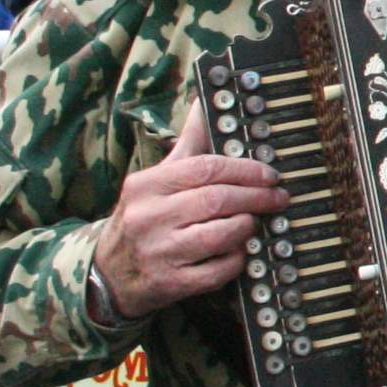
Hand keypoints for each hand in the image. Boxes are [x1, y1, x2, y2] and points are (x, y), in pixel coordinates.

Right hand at [96, 100, 285, 318]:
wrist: (109, 274)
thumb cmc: (143, 217)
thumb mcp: (157, 179)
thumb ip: (187, 143)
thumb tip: (205, 103)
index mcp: (146, 185)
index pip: (205, 168)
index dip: (245, 169)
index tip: (269, 174)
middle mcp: (149, 217)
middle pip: (217, 200)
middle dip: (256, 197)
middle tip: (278, 197)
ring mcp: (160, 252)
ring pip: (222, 235)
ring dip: (247, 226)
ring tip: (253, 221)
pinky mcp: (171, 284)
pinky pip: (220, 270)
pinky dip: (237, 258)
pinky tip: (238, 250)